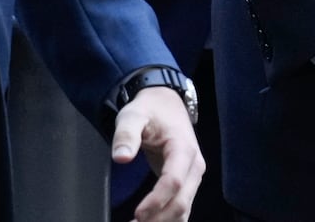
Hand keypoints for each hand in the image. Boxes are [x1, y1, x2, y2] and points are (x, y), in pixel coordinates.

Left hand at [111, 85, 204, 221]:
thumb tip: (121, 157)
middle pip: (181, 202)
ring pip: (183, 210)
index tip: (137, 214)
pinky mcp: (187, 183)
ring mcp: (192, 176)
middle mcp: (194, 165)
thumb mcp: (133, 115)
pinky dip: (166, 220)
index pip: (174, 181)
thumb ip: (126, 134)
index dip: (156, 201)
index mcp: (183, 148)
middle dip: (158, 219)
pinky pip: (181, 208)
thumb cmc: (151, 110)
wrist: (166, 105)